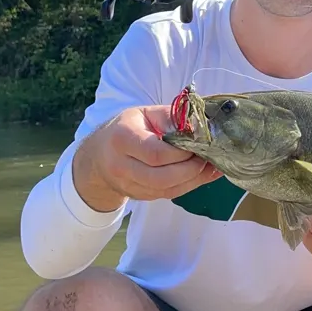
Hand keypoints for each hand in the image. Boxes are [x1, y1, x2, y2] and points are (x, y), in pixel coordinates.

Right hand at [72, 104, 221, 211]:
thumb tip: (201, 125)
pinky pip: (168, 195)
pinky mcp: (139, 196)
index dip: (182, 153)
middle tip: (210, 157)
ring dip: (194, 180)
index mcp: (122, 139)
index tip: (200, 144)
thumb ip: (172, 117)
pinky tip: (204, 175)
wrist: (98, 156)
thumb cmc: (126, 129)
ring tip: (212, 166)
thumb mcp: (144, 114)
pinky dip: (189, 186)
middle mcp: (121, 166)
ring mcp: (128, 185)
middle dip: (191, 170)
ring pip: (166, 190)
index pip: (155, 153)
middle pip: (162, 177)